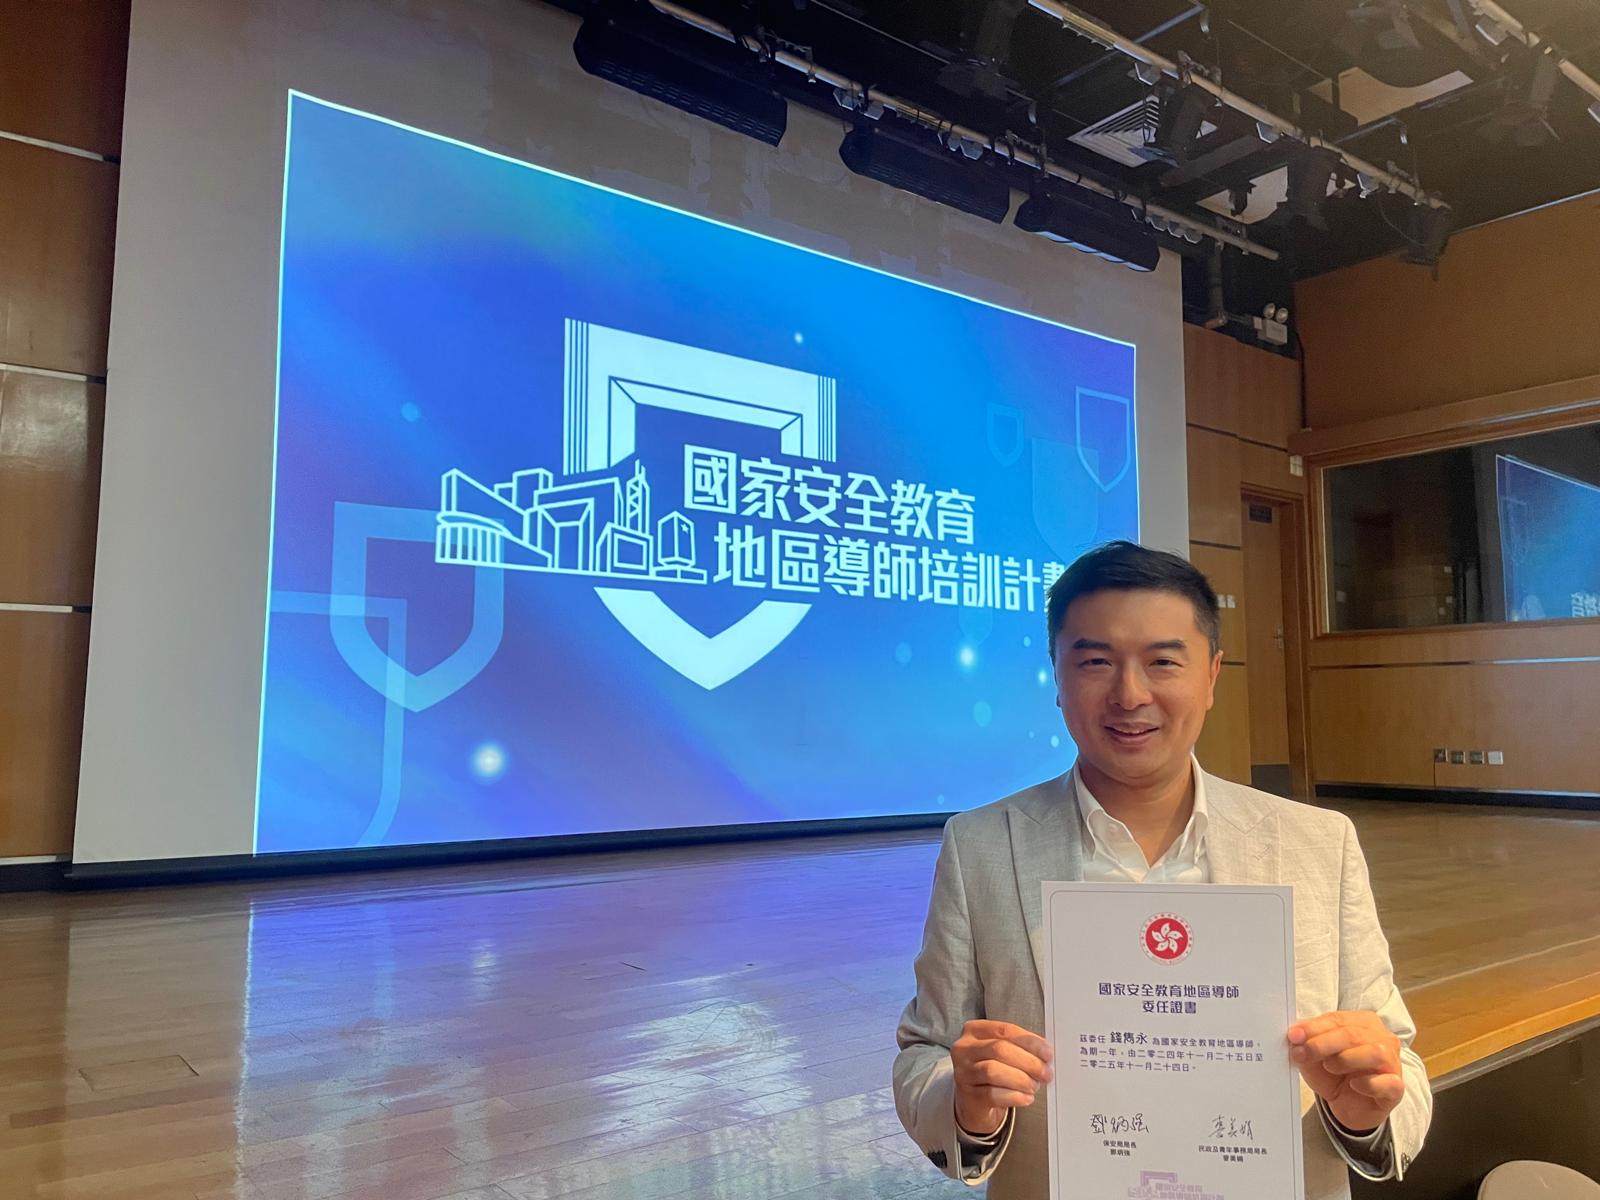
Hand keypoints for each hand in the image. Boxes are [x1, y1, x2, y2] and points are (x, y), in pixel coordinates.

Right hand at [951, 1019, 1053, 1136]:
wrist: (974, 1100)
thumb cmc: (993, 1070)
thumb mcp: (1002, 1053)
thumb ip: (1020, 1047)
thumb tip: (1045, 1052)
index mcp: (974, 1030)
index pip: (1005, 1030)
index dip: (1030, 1042)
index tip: (1048, 1053)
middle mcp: (964, 1049)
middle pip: (999, 1049)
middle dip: (1028, 1062)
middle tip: (1045, 1073)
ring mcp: (963, 1072)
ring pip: (993, 1071)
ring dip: (1021, 1079)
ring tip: (1034, 1086)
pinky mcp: (967, 1095)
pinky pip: (992, 1094)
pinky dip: (1014, 1096)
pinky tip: (1026, 1098)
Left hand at [1287, 1011, 1403, 1133]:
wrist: (1348, 1106)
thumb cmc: (1334, 1074)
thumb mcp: (1314, 1057)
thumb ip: (1306, 1044)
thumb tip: (1295, 1035)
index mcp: (1362, 1022)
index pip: (1337, 1019)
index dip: (1313, 1027)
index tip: (1293, 1036)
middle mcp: (1382, 1038)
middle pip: (1353, 1034)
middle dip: (1323, 1043)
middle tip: (1303, 1053)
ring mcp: (1392, 1063)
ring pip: (1375, 1052)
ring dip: (1347, 1058)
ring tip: (1329, 1067)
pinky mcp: (1396, 1088)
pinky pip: (1388, 1082)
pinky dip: (1369, 1083)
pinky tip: (1354, 1084)